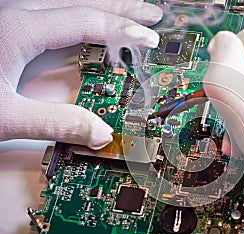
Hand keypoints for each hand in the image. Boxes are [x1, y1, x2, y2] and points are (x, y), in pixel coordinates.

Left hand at [0, 0, 161, 148]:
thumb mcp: (6, 117)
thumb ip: (54, 123)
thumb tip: (98, 133)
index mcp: (19, 30)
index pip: (84, 22)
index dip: (121, 30)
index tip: (148, 39)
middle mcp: (17, 16)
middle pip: (81, 3)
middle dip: (122, 8)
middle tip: (150, 14)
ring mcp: (13, 20)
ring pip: (68, 4)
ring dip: (104, 8)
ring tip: (130, 14)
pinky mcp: (10, 30)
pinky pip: (55, 14)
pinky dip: (83, 17)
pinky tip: (91, 26)